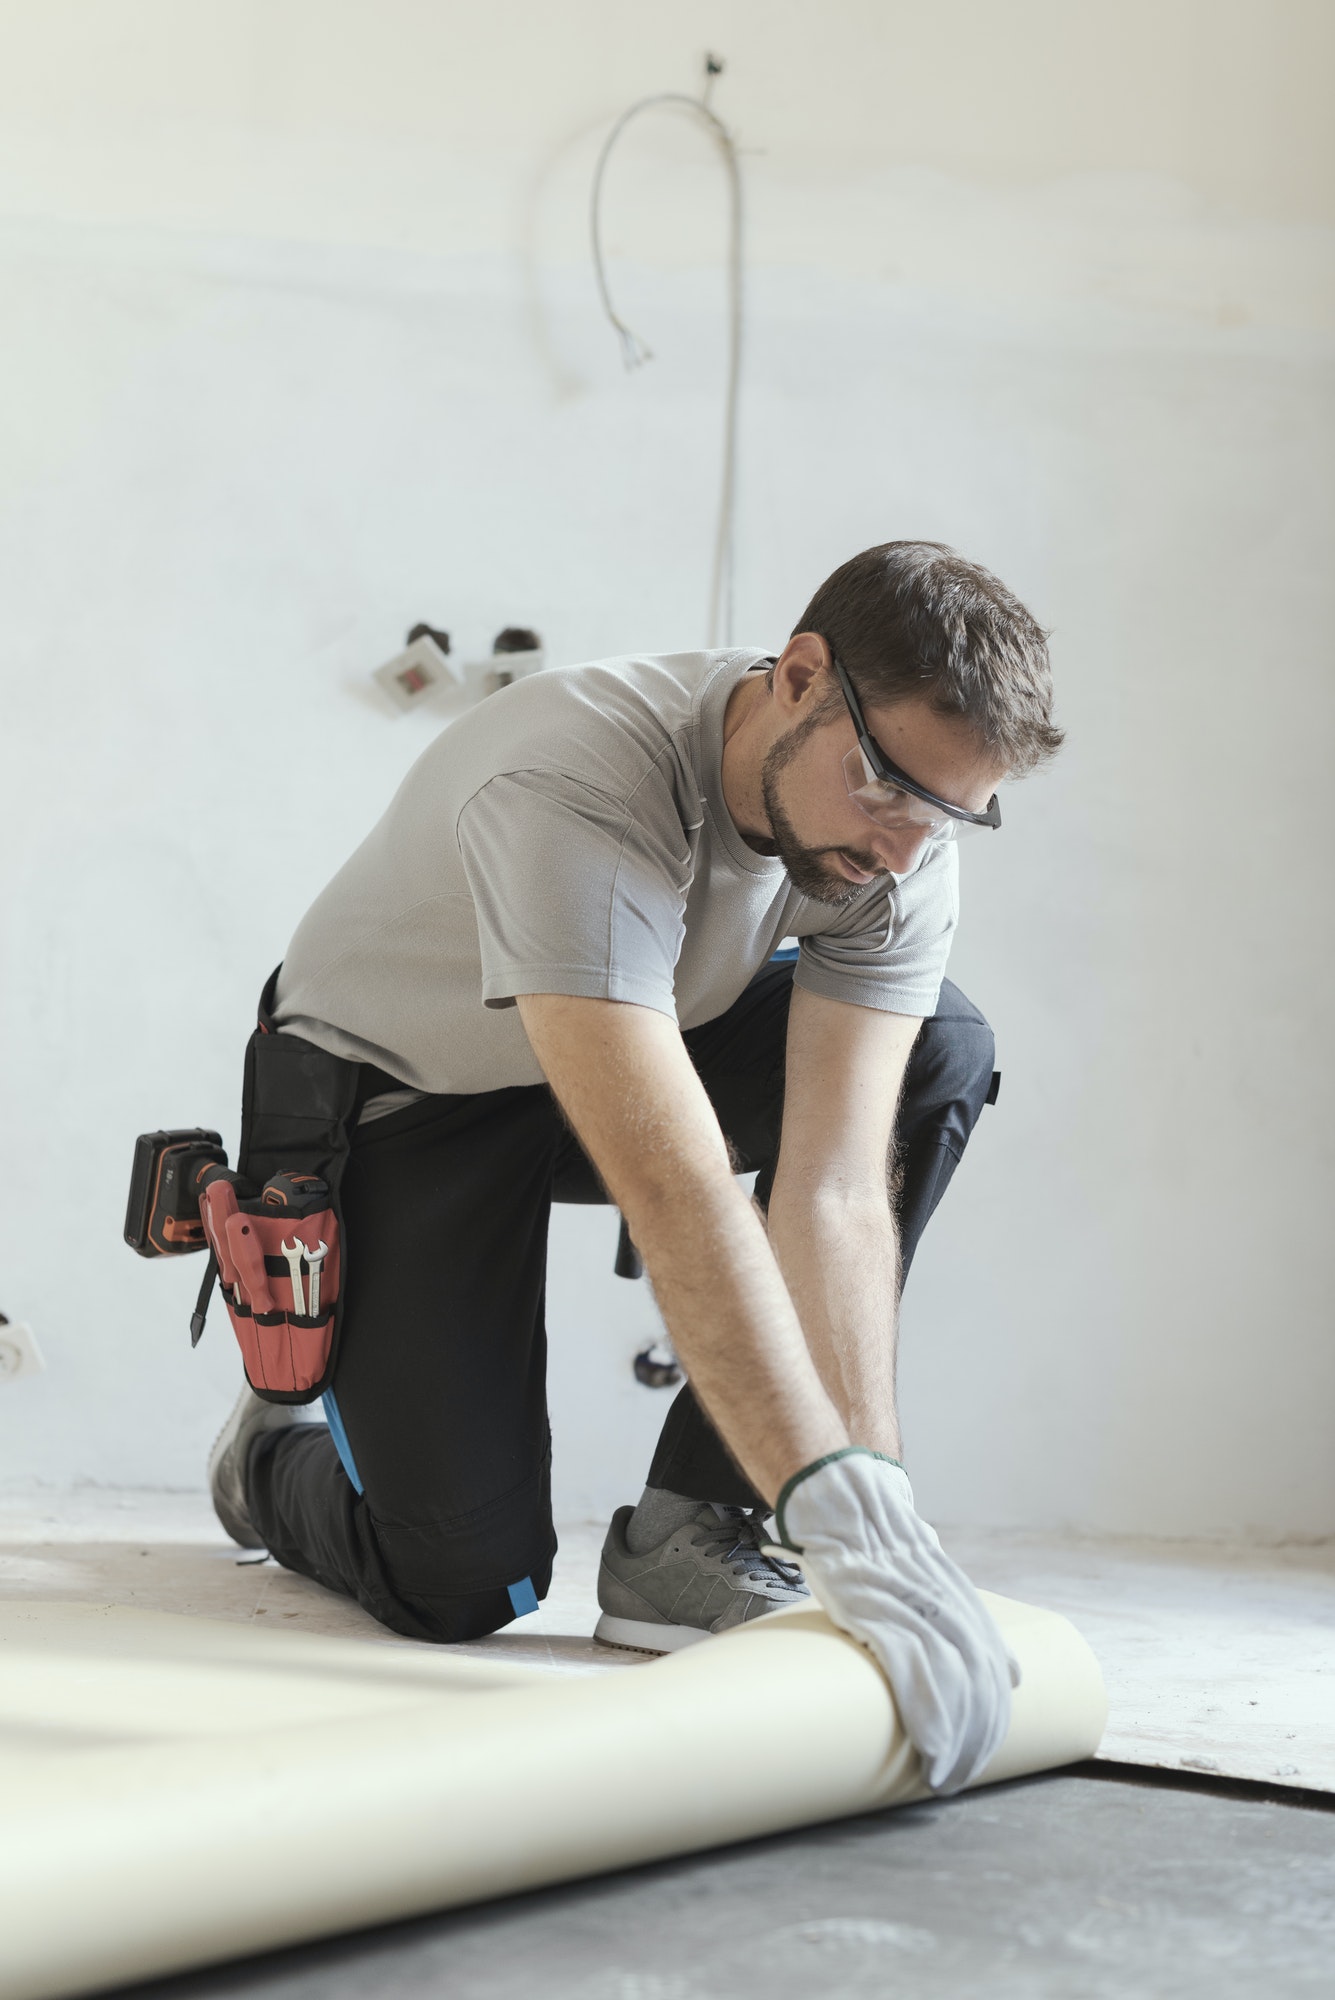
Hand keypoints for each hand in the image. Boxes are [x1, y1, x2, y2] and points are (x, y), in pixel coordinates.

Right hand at [776, 1447, 1016, 1793]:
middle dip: (974, 1739)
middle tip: (960, 1778)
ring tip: (943, 1776)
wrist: (850, 1507)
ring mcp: (913, 1611)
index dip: (991, 1720)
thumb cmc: (889, 1554)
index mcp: (965, 1607)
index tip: (980, 1757)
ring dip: (954, 1738)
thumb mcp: (943, 1581)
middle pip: (977, 1685)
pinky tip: (930, 1744)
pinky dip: (925, 1712)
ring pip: (951, 1684)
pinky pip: (911, 1671)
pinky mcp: (877, 1612)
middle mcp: (948, 1609)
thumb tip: (1013, 1672)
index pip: (992, 1674)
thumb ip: (975, 1627)